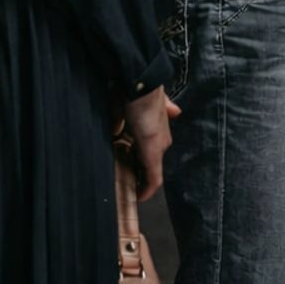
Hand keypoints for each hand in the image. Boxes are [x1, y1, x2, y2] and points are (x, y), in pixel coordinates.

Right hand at [121, 85, 180, 201]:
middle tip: (126, 183)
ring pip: (152, 169)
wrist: (142, 85)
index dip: (140, 159)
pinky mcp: (154, 154)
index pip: (150, 147)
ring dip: (141, 180)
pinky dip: (147, 189)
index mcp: (155, 126)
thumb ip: (128, 113)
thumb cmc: (133, 92)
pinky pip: (154, 178)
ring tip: (129, 191)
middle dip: (139, 171)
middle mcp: (161, 138)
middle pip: (151, 161)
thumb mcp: (129, 102)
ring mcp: (159, 146)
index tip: (129, 168)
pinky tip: (140, 197)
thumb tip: (123, 127)